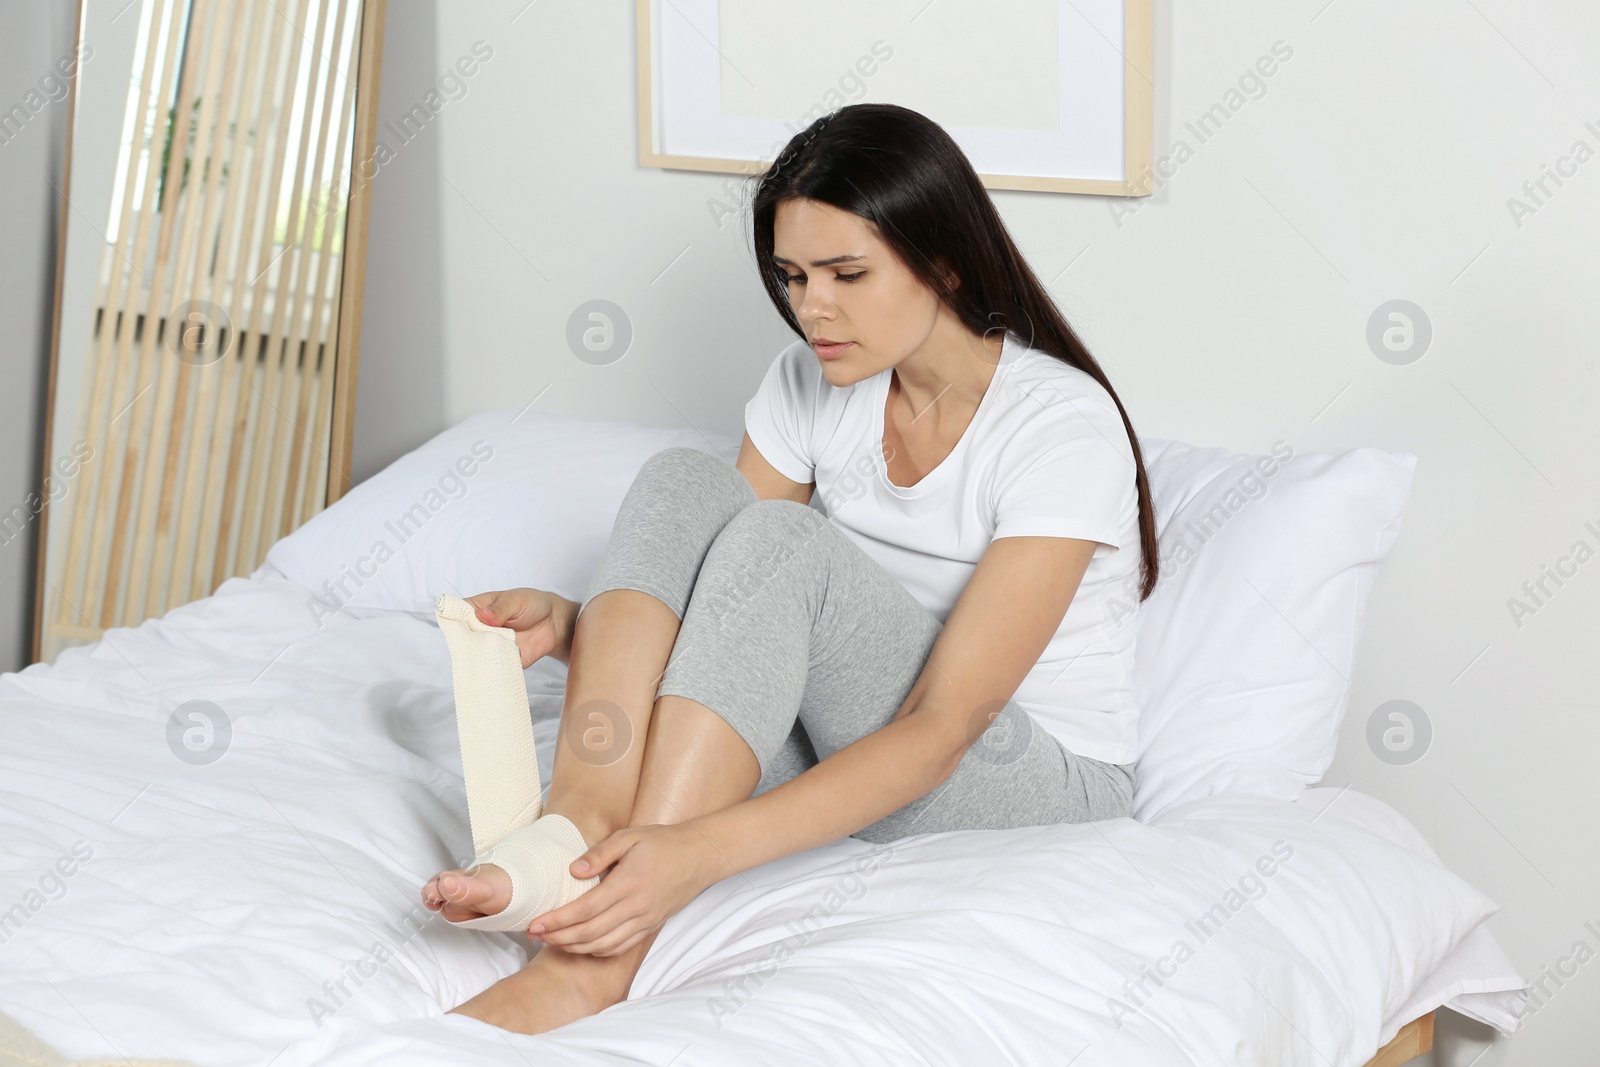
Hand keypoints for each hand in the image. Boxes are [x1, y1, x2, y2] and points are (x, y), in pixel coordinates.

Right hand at [465, 587, 575, 666]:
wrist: (554, 622)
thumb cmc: (532, 604)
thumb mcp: (516, 600)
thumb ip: (500, 609)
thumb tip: (483, 615)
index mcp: (476, 608)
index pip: (456, 613)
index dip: (453, 619)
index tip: (460, 625)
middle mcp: (478, 628)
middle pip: (462, 637)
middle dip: (468, 641)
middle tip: (480, 641)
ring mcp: (488, 645)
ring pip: (475, 654)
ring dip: (481, 655)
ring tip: (492, 653)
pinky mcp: (500, 659)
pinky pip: (492, 667)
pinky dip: (494, 668)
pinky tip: (498, 666)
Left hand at [525, 822, 734, 956]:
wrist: (701, 856)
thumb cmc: (663, 842)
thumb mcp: (629, 836)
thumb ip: (599, 854)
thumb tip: (573, 871)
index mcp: (628, 883)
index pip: (585, 910)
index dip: (557, 920)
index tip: (535, 923)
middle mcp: (636, 907)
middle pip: (590, 933)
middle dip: (558, 937)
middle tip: (533, 935)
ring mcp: (645, 920)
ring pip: (603, 945)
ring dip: (574, 947)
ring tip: (552, 941)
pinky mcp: (651, 926)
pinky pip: (620, 946)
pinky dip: (597, 950)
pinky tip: (582, 944)